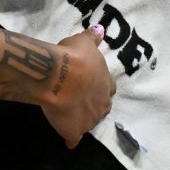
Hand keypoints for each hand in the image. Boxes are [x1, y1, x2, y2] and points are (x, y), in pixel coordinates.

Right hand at [39, 28, 115, 147]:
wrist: (60, 77)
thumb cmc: (74, 57)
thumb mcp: (84, 42)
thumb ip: (92, 39)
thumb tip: (100, 30)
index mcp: (107, 83)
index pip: (109, 88)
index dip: (100, 87)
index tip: (90, 85)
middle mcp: (102, 104)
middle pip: (102, 108)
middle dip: (94, 105)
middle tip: (80, 100)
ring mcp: (89, 121)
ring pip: (89, 123)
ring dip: (82, 119)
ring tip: (70, 114)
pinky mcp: (74, 132)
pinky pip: (73, 138)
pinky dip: (70, 137)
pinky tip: (65, 136)